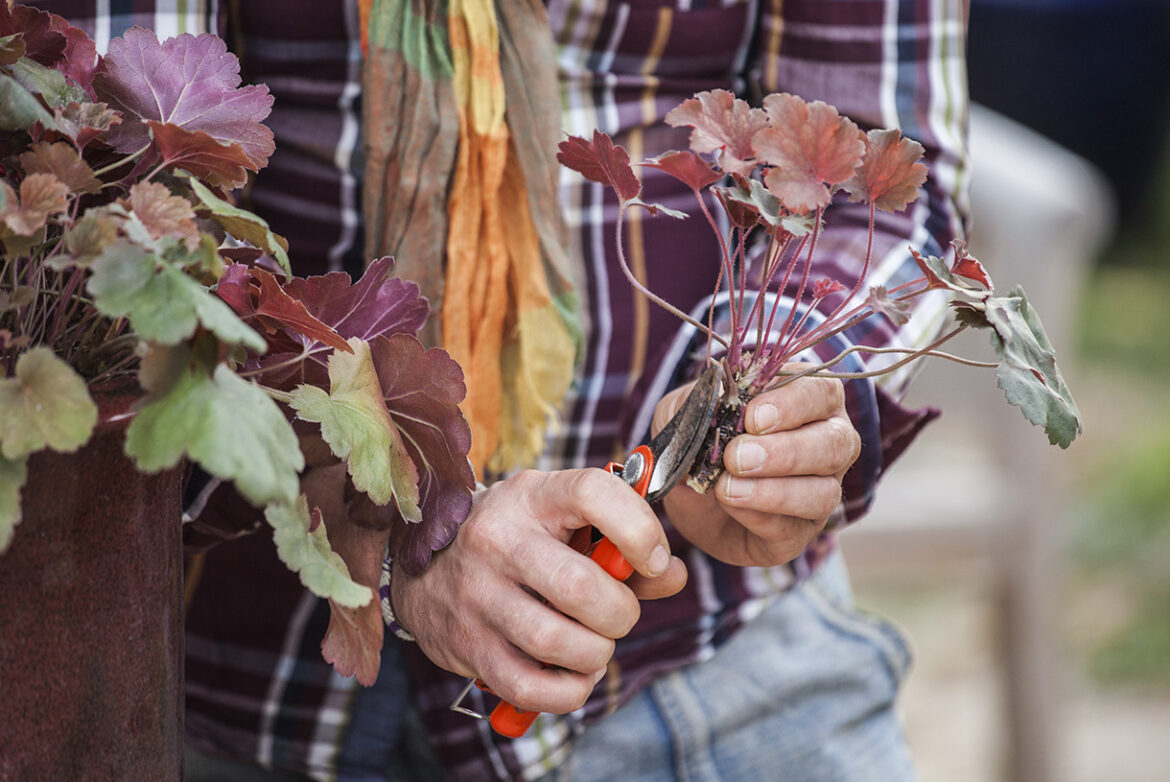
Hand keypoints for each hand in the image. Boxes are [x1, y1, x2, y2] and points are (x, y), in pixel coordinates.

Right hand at [390, 469, 686, 713]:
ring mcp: (477, 594)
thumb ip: (623, 546)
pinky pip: (529, 687)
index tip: (654, 560)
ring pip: (557, 642)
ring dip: (596, 654)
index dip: (640, 530)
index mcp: (531, 496)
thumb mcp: (563, 521)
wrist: (423, 566)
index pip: (593, 494)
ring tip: (595, 644)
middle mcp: (497, 539)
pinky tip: (574, 674)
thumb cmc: (516, 539)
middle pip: (581, 587)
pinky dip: (568, 691)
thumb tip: (672, 576)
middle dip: (621, 613)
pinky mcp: (467, 645)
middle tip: (618, 614)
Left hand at [659, 372, 859, 566]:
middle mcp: (828, 444)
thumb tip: (717, 398)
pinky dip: (760, 516)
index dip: (793, 404)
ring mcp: (820, 491)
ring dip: (775, 491)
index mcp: (810, 400)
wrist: (685, 494)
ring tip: (727, 486)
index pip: (823, 392)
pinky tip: (730, 504)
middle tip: (735, 456)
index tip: (752, 417)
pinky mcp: (798, 532)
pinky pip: (794, 528)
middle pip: (835, 444)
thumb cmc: (700, 437)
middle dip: (785, 451)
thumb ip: (700, 399)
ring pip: (823, 492)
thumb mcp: (686, 408)